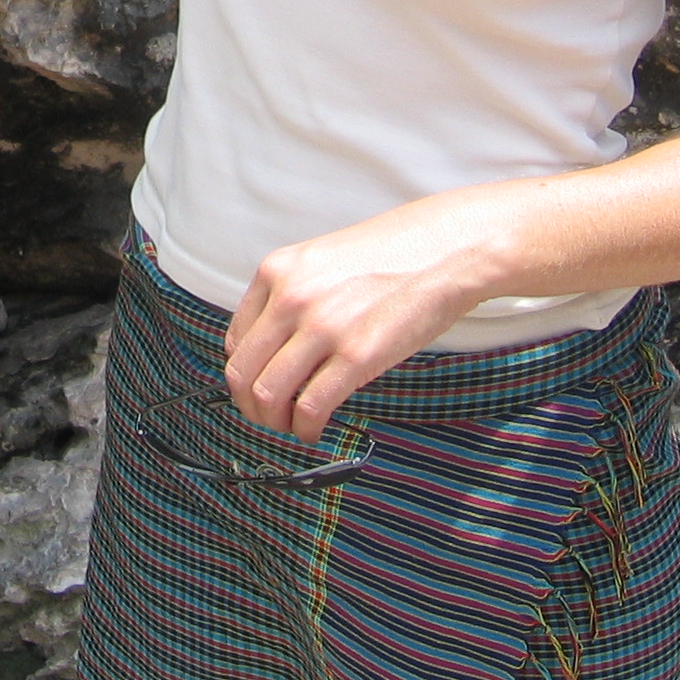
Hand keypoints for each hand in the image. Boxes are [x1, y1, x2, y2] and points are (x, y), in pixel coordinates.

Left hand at [221, 200, 506, 440]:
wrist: (445, 249)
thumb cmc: (391, 254)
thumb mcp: (321, 261)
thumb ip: (292, 296)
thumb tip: (275, 348)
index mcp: (276, 271)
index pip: (235, 341)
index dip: (244, 375)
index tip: (259, 388)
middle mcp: (290, 297)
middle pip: (242, 372)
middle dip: (251, 406)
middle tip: (270, 418)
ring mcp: (322, 327)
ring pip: (268, 394)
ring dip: (275, 422)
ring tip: (293, 426)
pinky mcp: (357, 355)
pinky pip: (310, 407)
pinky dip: (305, 429)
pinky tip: (315, 430)